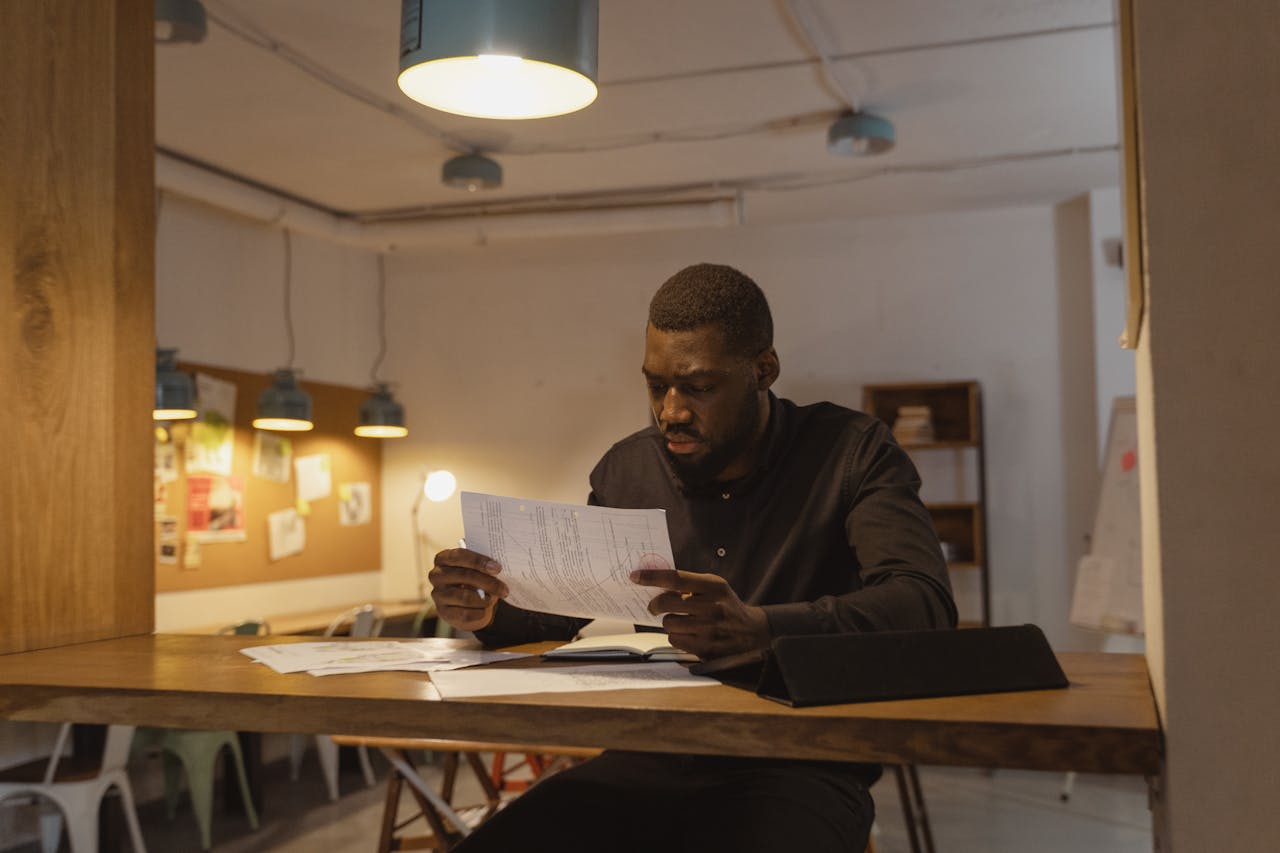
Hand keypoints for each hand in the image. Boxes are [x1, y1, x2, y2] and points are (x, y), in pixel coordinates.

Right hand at [429, 548, 507, 632]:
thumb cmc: (474, 580)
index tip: (497, 568)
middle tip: (504, 589)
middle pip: (464, 576)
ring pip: (465, 597)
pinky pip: (465, 614)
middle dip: (488, 583)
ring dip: (485, 599)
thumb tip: (496, 570)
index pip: (459, 556)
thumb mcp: (477, 570)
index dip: (479, 561)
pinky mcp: (443, 612)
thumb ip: (483, 567)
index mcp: (443, 558)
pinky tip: (485, 610)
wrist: (468, 605)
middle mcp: (436, 575)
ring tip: (494, 599)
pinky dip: (479, 612)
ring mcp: (438, 595)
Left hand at [630, 568, 770, 659]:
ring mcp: (709, 630)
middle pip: (667, 603)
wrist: (752, 632)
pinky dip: (677, 637)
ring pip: (669, 624)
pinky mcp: (706, 648)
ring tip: (682, 620)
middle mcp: (712, 607)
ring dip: (670, 622)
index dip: (652, 577)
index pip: (676, 579)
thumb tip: (656, 583)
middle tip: (654, 606)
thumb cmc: (727, 605)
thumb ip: (690, 584)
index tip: (635, 577)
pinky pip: (675, 640)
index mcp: (714, 587)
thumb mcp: (715, 586)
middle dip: (655, 604)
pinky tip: (689, 633)